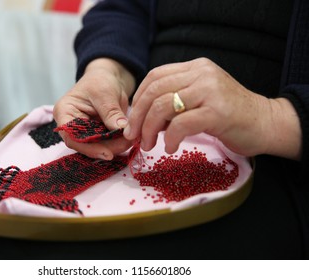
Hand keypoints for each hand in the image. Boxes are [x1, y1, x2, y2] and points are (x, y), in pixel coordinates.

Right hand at [53, 58, 135, 159]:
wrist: (107, 79)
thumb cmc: (100, 80)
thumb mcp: (105, 92)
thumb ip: (111, 112)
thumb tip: (121, 130)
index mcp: (64, 112)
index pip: (72, 136)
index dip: (89, 148)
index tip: (108, 153)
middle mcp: (71, 126)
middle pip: (86, 145)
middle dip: (108, 147)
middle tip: (128, 142)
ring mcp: (84, 132)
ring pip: (98, 147)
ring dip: (115, 147)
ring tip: (132, 139)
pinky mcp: (97, 136)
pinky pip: (106, 144)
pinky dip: (118, 143)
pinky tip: (130, 140)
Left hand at [124, 58, 301, 159]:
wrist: (266, 123)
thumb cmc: (230, 116)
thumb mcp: (199, 101)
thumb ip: (174, 103)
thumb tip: (144, 119)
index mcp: (196, 67)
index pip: (155, 76)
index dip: (138, 99)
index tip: (133, 119)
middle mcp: (202, 73)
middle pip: (154, 90)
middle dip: (138, 116)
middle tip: (134, 136)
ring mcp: (210, 90)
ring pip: (162, 106)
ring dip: (149, 129)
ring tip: (149, 145)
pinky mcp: (217, 112)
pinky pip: (180, 124)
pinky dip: (170, 139)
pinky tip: (171, 148)